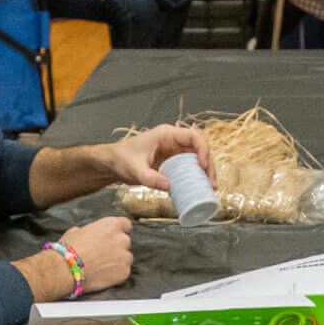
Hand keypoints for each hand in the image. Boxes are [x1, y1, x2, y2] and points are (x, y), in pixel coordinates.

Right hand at [57, 216, 134, 291]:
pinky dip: (116, 273)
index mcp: (111, 225)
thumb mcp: (76, 232)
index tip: (115, 236)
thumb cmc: (69, 249)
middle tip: (103, 254)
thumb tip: (86, 233)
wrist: (66, 269)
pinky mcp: (124, 272)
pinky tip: (103, 274)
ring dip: (118, 260)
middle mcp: (121, 239)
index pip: (125, 224)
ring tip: (102, 266)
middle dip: (116, 246)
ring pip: (125, 257)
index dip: (120, 230)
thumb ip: (88, 231)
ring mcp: (124, 256)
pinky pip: (124, 271)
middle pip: (125, 241)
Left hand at [100, 125, 214, 191]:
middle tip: (211, 183)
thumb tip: (170, 187)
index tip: (203, 166)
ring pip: (197, 158)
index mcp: (166, 135)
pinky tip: (200, 189)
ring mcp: (174, 152)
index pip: (193, 136)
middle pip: (200, 148)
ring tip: (210, 188)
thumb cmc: (121, 160)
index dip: (203, 149)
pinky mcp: (172, 163)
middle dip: (208, 165)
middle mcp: (173, 141)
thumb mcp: (135, 170)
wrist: (112, 163)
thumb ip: (150, 179)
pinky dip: (196, 177)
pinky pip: (189, 168)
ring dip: (206, 172)